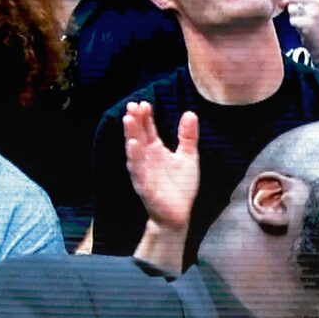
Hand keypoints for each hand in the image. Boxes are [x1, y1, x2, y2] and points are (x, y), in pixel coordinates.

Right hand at [121, 101, 202, 237]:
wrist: (178, 215)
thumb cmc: (180, 186)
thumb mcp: (188, 157)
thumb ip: (187, 136)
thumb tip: (190, 113)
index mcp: (155, 150)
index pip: (148, 129)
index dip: (145, 116)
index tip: (144, 103)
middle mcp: (146, 159)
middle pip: (139, 136)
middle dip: (135, 121)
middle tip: (132, 105)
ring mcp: (144, 172)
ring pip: (135, 151)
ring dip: (131, 135)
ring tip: (128, 119)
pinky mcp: (145, 186)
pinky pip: (138, 170)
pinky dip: (134, 158)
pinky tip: (132, 145)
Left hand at [284, 0, 318, 57]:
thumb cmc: (309, 22)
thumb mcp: (304, 7)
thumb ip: (291, 1)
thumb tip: (281, 2)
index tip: (294, 4)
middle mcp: (317, 2)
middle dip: (291, 7)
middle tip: (300, 15)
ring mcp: (314, 12)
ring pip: (291, 8)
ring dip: (293, 16)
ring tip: (302, 21)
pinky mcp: (309, 23)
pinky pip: (292, 20)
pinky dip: (294, 24)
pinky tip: (302, 27)